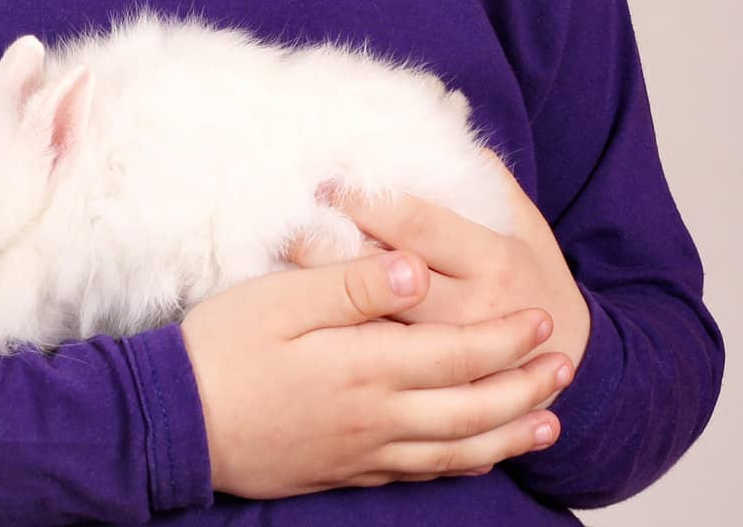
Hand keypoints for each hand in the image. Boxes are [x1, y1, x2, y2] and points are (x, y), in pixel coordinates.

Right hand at [180, 243, 571, 497]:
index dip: (506, 339)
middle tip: (566, 366)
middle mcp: (375, 417)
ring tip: (548, 422)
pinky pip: (422, 474)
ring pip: (456, 449)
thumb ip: (351, 284)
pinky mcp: (343, 470)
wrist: (175, 423)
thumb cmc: (222, 348)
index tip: (543, 319)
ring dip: (508, 433)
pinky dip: (463, 465)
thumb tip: (414, 268)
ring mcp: (361, 450)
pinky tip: (475, 456)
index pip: (457, 355)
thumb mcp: (280, 299)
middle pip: (471, 408)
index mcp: (365, 366)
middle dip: (524, 387)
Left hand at [283, 148, 590, 412]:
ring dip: (325, 293)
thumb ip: (480, 172)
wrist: (566, 358)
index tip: (323, 179)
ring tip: (279, 262)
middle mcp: (471, 312)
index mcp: (493, 261)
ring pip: (374, 324)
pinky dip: (340, 334)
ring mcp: (451, 357)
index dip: (365, 200)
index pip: (415, 223)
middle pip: (385, 275)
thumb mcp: (521, 219)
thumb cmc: (531, 271)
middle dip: (331, 247)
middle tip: (285, 219)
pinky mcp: (434, 386)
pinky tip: (304, 312)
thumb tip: (442, 110)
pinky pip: (378, 359)